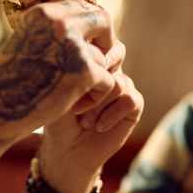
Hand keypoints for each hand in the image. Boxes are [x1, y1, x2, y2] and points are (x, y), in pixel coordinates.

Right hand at [0, 0, 118, 139]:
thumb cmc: (9, 84)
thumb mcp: (28, 45)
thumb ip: (53, 33)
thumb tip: (85, 24)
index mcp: (43, 13)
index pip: (84, 6)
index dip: (94, 26)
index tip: (94, 45)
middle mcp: (59, 22)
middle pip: (103, 20)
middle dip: (107, 43)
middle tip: (101, 65)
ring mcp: (73, 45)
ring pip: (106, 57)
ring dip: (96, 78)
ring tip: (74, 97)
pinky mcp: (84, 71)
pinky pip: (109, 81)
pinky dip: (96, 98)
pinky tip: (76, 108)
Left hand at [40, 47, 143, 192]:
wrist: (68, 150)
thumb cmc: (58, 120)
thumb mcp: (61, 94)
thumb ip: (76, 72)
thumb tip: (88, 57)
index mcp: (90, 61)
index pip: (99, 42)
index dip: (89, 58)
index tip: (72, 78)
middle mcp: (109, 70)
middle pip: (112, 60)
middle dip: (94, 83)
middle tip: (77, 104)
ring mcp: (123, 85)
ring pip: (118, 83)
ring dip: (99, 104)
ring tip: (84, 121)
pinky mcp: (133, 104)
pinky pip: (130, 99)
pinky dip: (112, 114)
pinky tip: (98, 126)